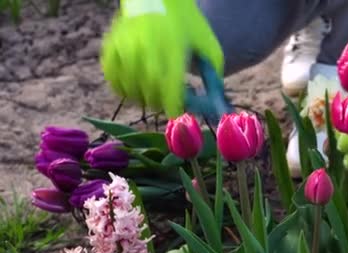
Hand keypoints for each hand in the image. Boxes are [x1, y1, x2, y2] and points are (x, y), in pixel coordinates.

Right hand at [100, 0, 224, 117]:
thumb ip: (214, 76)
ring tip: (154, 91)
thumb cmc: (187, 25)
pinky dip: (125, 90)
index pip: (170, 85)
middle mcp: (145, 48)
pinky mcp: (110, 50)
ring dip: (145, 97)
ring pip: (132, 91)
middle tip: (168, 99)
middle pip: (151, 92)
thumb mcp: (208, 46)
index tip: (177, 111)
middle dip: (162, 101)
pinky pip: (114, 82)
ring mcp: (125, 49)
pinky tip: (137, 86)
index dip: (174, 105)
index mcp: (172, 47)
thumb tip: (217, 106)